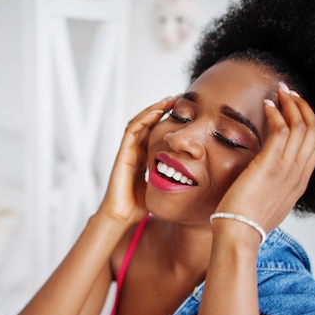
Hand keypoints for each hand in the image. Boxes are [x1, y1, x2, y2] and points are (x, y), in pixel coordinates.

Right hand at [98, 96, 176, 224]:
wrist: (122, 215)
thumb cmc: (138, 206)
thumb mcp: (160, 188)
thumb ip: (170, 179)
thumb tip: (191, 178)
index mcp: (143, 157)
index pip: (154, 132)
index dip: (166, 120)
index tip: (183, 112)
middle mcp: (134, 151)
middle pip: (146, 123)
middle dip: (161, 109)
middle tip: (178, 99)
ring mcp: (128, 151)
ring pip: (139, 122)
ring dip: (153, 109)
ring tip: (168, 100)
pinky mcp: (123, 153)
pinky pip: (132, 130)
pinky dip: (144, 119)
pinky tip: (156, 112)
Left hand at [215, 84, 314, 233]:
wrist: (239, 235)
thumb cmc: (245, 222)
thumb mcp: (268, 204)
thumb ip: (272, 187)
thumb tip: (264, 179)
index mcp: (299, 183)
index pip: (314, 145)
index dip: (307, 123)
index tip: (294, 109)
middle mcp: (298, 174)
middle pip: (312, 131)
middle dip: (302, 107)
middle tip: (289, 92)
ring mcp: (286, 169)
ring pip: (300, 126)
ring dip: (291, 104)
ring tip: (279, 91)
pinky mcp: (269, 165)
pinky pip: (281, 130)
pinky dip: (276, 113)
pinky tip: (266, 105)